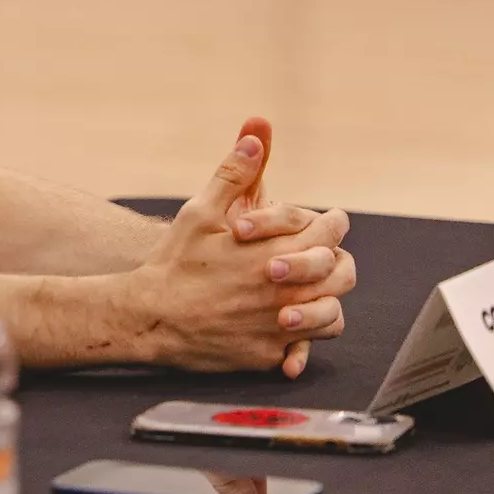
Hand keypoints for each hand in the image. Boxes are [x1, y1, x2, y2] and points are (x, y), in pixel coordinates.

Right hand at [129, 133, 355, 372]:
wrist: (151, 318)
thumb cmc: (175, 262)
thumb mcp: (200, 213)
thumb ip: (233, 176)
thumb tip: (255, 138)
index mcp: (275, 254)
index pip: (330, 233)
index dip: (333, 223)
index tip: (330, 220)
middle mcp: (286, 292)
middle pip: (342, 274)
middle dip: (335, 259)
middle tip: (322, 254)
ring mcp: (280, 327)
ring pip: (333, 315)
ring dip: (326, 298)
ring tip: (311, 289)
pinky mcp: (269, 354)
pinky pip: (305, 348)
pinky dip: (304, 337)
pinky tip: (287, 324)